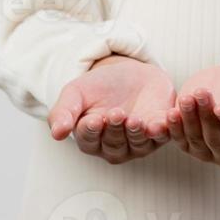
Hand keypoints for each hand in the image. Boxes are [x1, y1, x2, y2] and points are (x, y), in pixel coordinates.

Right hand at [49, 55, 175, 164]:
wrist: (130, 72)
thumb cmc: (99, 87)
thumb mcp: (76, 94)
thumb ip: (63, 112)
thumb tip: (57, 134)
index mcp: (91, 139)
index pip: (89, 139)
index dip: (91, 131)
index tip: (92, 120)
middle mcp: (115, 147)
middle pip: (114, 143)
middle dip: (115, 129)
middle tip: (115, 113)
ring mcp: (139, 142)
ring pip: (137, 143)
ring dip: (136, 132)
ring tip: (134, 119)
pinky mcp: (160, 132)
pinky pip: (163, 135)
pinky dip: (162, 131)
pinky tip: (160, 123)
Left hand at [169, 58, 219, 168]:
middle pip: (216, 138)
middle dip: (207, 115)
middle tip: (202, 93)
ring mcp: (208, 153)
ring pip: (197, 138)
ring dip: (189, 118)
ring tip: (187, 98)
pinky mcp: (190, 146)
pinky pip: (180, 139)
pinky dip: (174, 127)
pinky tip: (172, 112)